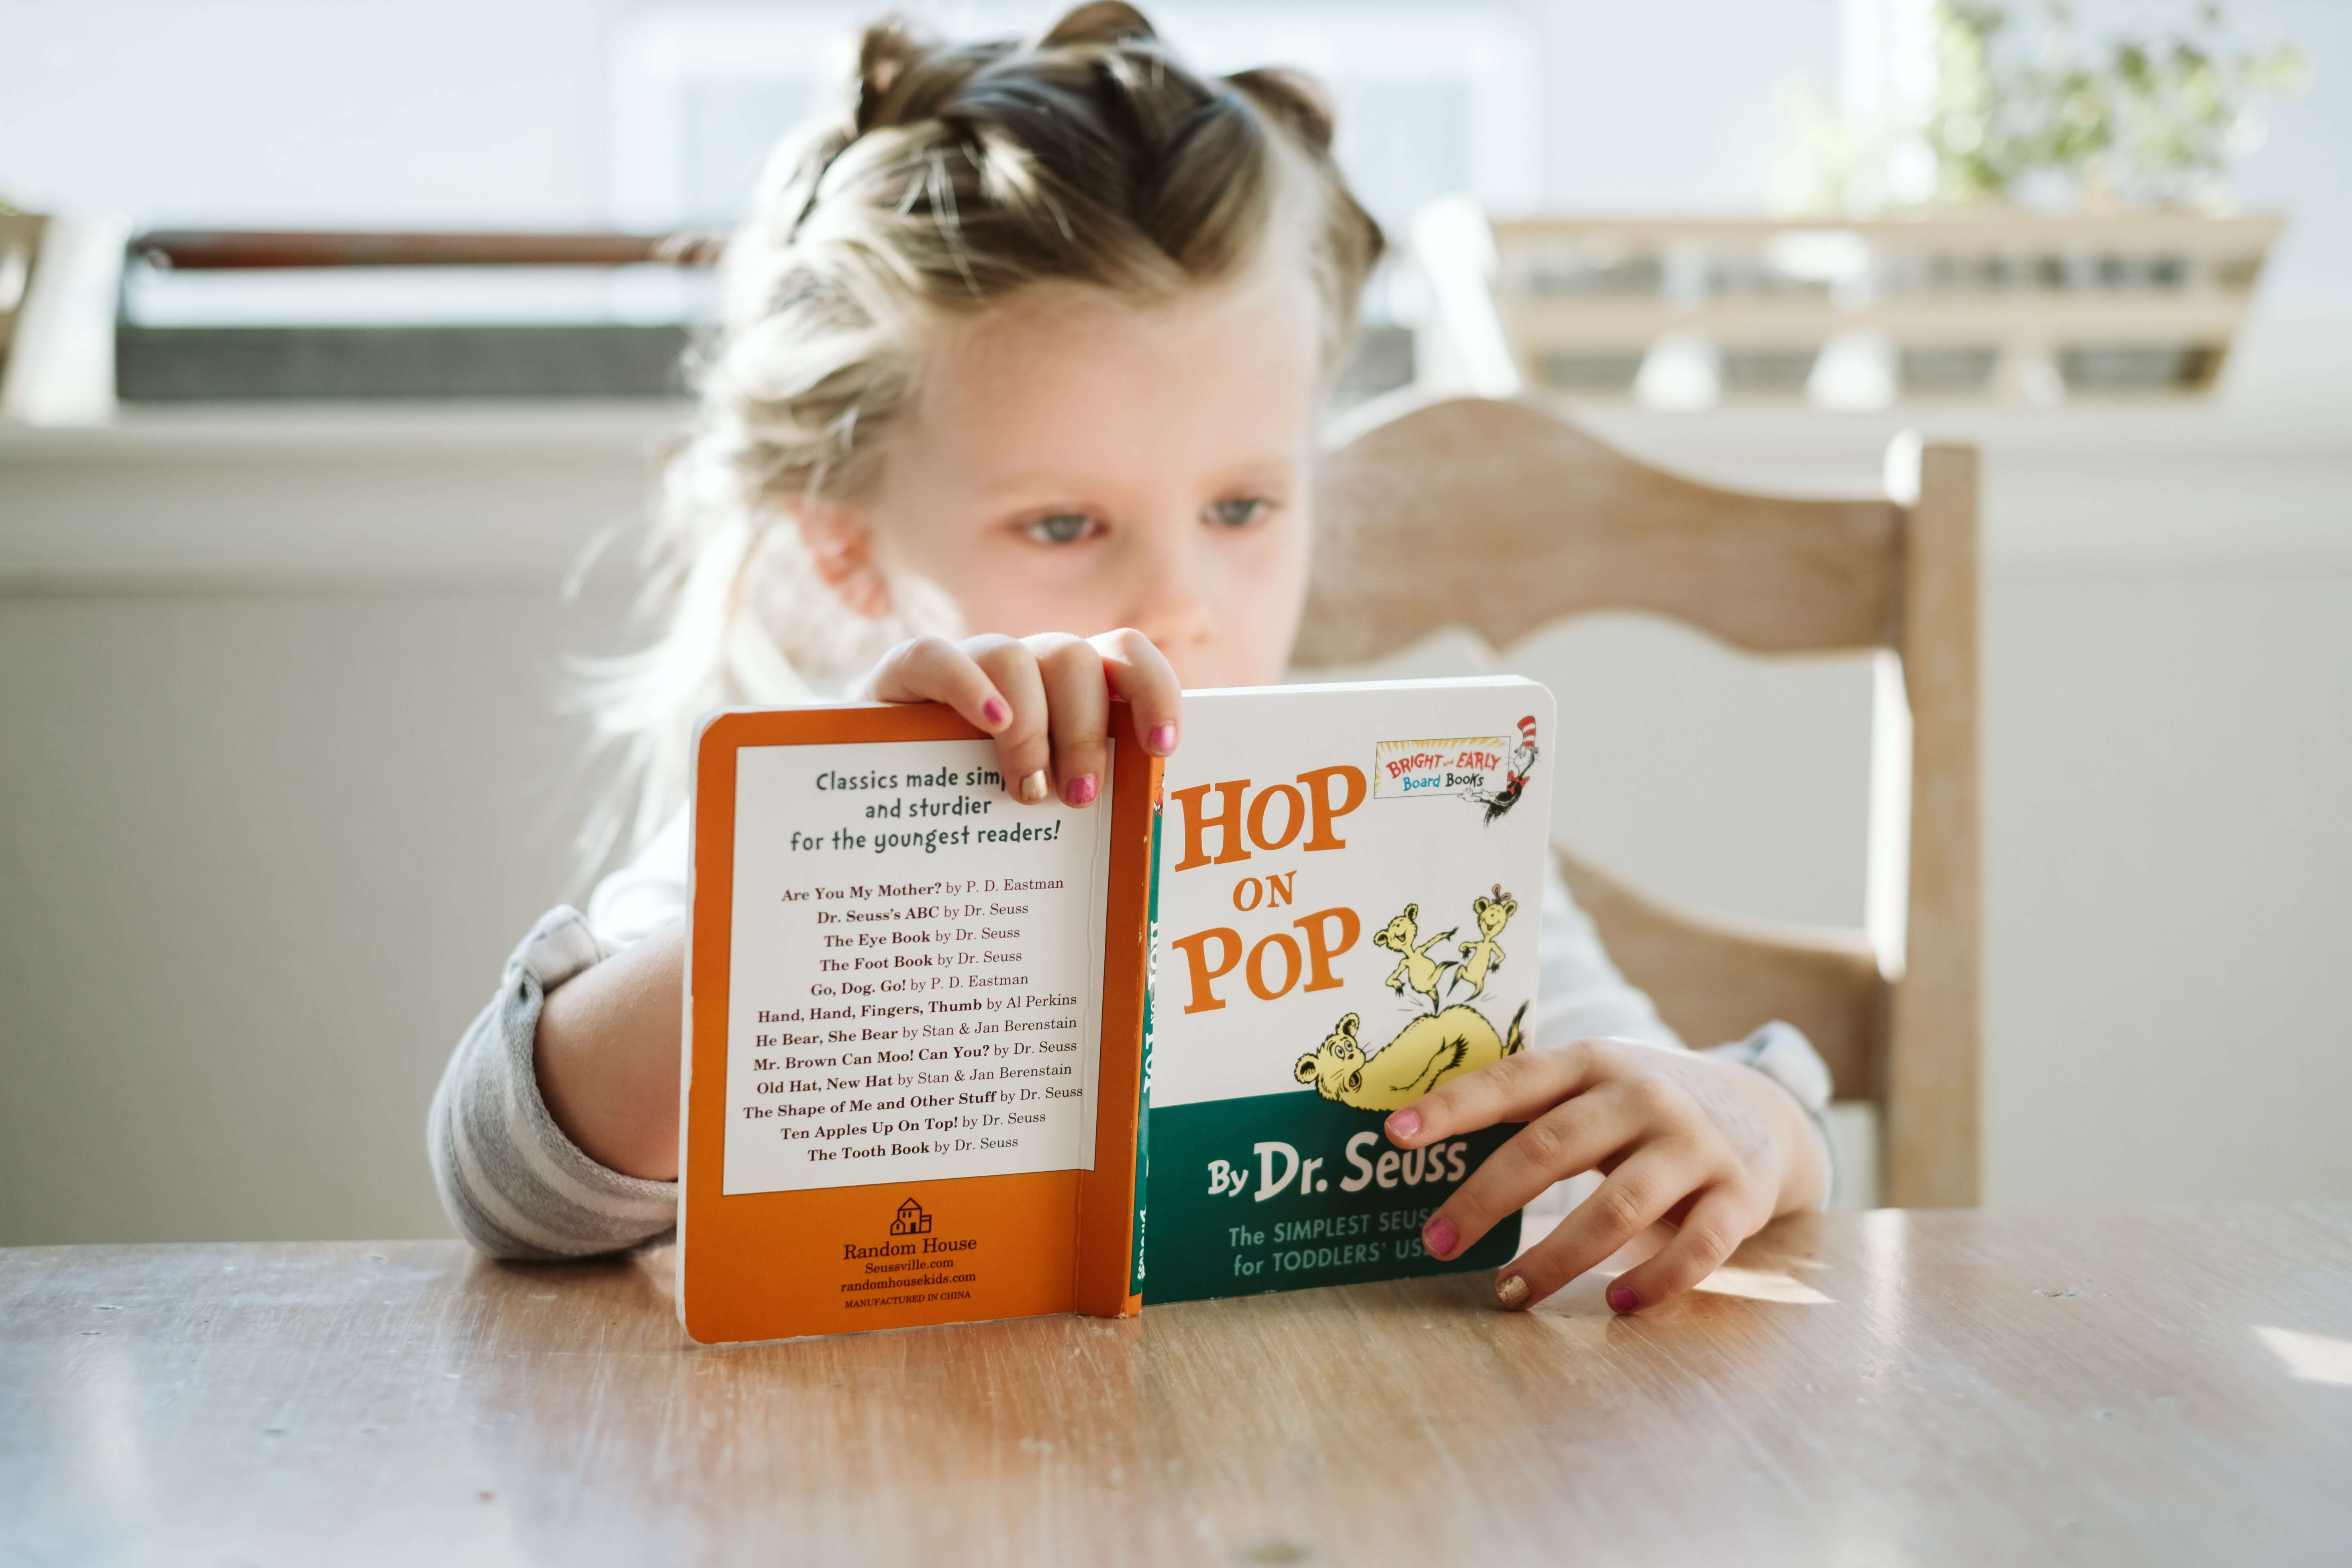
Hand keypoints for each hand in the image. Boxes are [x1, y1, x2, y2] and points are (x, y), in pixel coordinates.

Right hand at [857, 630, 1180, 805]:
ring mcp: (969, 664)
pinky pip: (939, 657)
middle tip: (1079, 800)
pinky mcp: (908, 673)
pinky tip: (990, 727)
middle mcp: (1026, 666)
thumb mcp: (1040, 799)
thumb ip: (1080, 797)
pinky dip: (970, 688)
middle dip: (1087, 732)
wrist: (880, 793)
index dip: (1153, 691)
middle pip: (1075, 660)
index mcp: (1069, 688)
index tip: (1162, 747)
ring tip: (1027, 792)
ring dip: (1033, 729)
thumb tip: (1136, 848)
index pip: (1125, 656)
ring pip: (1017, 658)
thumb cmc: (979, 806)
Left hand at [1385, 1038, 1825, 1313]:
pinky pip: (1696, 1248)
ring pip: (1617, 1207)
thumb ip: (1529, 1109)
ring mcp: (1694, 1145)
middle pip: (1551, 1147)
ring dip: (1555, 1258)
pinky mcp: (1738, 1195)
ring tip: (1508, 1294)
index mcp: (1592, 1064)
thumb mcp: (1592, 1088)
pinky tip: (1615, 1305)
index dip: (1454, 1106)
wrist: (1763, 1110)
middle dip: (1485, 1199)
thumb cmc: (1641, 1109)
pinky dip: (1653, 1281)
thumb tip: (1421, 1146)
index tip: (1396, 1133)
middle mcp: (1642, 1097)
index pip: (1513, 1080)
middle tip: (1435, 1243)